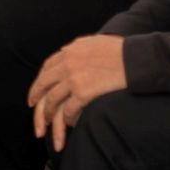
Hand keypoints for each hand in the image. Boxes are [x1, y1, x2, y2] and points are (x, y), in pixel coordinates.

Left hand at [28, 35, 126, 150]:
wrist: (135, 59)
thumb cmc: (120, 51)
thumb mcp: (93, 42)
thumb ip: (78, 48)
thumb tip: (67, 51)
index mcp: (69, 51)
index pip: (46, 69)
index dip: (38, 84)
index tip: (35, 96)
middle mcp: (67, 63)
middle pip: (43, 86)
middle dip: (36, 102)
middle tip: (35, 115)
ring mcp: (73, 78)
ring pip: (52, 101)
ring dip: (48, 116)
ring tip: (47, 127)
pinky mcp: (83, 92)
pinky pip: (68, 110)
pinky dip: (67, 120)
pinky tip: (70, 125)